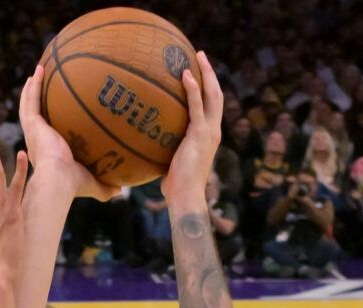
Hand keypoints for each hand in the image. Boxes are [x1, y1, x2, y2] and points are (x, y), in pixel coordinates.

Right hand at [18, 65, 114, 201]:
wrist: (58, 180)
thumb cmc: (74, 185)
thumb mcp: (92, 184)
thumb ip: (105, 186)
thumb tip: (120, 189)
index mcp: (47, 153)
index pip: (46, 134)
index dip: (48, 124)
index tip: (53, 113)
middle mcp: (37, 140)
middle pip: (34, 116)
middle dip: (36, 101)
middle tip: (40, 86)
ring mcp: (33, 131)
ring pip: (28, 105)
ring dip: (31, 88)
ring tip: (36, 72)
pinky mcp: (32, 124)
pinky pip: (31, 100)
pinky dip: (34, 85)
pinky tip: (39, 70)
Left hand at [160, 52, 223, 206]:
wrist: (186, 197)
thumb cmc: (176, 186)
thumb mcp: (172, 162)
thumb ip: (166, 149)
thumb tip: (146, 143)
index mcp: (208, 136)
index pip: (212, 106)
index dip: (207, 88)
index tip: (199, 72)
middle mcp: (213, 130)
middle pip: (216, 95)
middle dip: (210, 74)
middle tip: (200, 56)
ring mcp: (209, 131)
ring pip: (212, 95)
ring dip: (205, 74)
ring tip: (197, 56)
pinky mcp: (200, 134)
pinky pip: (196, 106)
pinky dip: (192, 89)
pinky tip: (184, 75)